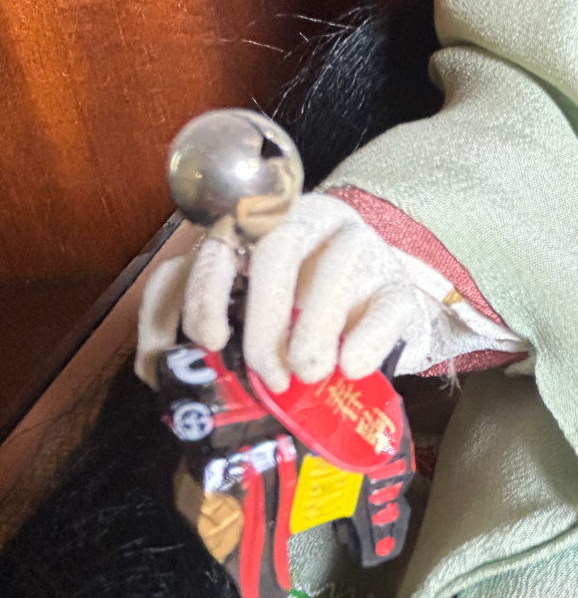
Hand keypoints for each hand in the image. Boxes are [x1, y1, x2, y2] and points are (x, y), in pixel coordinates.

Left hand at [177, 193, 423, 390]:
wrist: (378, 325)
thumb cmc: (301, 322)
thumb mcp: (250, 317)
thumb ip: (211, 327)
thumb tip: (158, 373)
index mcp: (257, 228)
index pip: (216, 241)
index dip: (203, 290)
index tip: (210, 341)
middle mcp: (307, 222)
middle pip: (275, 248)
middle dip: (264, 320)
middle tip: (268, 374)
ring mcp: (359, 246)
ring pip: (334, 268)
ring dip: (314, 333)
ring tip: (310, 375)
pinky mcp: (398, 283)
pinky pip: (384, 306)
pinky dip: (364, 343)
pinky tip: (351, 369)